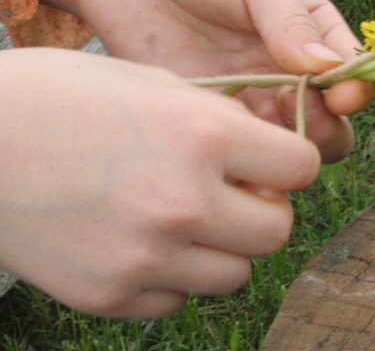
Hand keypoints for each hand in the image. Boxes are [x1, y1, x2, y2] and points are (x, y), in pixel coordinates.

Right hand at [0, 48, 319, 317]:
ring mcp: (144, 257)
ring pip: (234, 273)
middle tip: (234, 192)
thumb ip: (223, 125)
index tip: (272, 160)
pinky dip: (172, 276)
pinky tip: (140, 239)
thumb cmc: (63, 95)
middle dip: (265, 209)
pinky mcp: (108, 295)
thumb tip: (271, 163)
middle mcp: (181, 202)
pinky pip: (177, 299)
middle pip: (277, 231)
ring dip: (223, 246)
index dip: (291, 161)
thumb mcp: (155, 83)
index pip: (303, 167)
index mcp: (201, 136)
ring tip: (183, 216)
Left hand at [25, 0, 371, 161]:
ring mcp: (248, 98)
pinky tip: (223, 136)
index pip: (351, 73)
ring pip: (285, 145)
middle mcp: (288, 72)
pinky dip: (239, 153)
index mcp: (313, 32)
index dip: (355, 90)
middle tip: (299, 113)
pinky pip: (234, 149)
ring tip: (260, 123)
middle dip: (326, 128)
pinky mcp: (206, 116)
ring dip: (285, 146)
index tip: (342, 96)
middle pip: (329, 123)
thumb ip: (292, 18)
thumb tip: (330, 69)